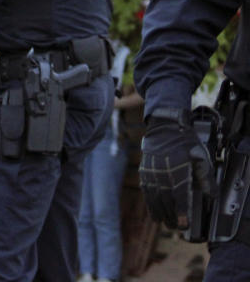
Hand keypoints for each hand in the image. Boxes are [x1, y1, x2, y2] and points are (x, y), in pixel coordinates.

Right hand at [139, 108, 216, 228]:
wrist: (163, 128)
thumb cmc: (184, 142)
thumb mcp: (200, 157)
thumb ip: (205, 177)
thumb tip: (211, 195)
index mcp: (177, 171)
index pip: (180, 196)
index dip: (182, 212)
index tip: (183, 225)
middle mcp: (162, 174)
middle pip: (166, 200)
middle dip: (171, 216)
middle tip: (177, 227)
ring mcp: (151, 173)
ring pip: (154, 198)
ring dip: (160, 213)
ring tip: (165, 223)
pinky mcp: (144, 172)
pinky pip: (146, 191)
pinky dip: (150, 203)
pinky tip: (154, 212)